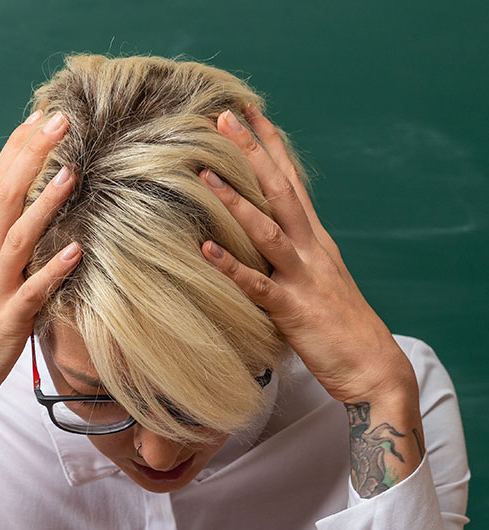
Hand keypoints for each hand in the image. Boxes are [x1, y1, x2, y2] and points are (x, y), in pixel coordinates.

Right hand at [0, 109, 81, 425]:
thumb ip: (4, 255)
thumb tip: (33, 229)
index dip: (17, 150)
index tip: (40, 116)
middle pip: (3, 197)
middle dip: (30, 156)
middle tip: (58, 119)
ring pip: (17, 238)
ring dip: (44, 204)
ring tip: (71, 172)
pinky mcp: (6, 322)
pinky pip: (32, 293)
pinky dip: (52, 271)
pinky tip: (75, 251)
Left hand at [197, 105, 414, 404]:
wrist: (374, 367)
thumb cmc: (342, 327)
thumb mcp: (320, 281)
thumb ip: (295, 257)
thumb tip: (265, 241)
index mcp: (317, 241)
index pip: (293, 182)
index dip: (272, 146)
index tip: (251, 113)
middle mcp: (312, 249)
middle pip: (281, 191)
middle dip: (253, 152)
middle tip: (225, 116)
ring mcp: (304, 277)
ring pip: (266, 230)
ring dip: (235, 201)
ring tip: (204, 174)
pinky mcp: (293, 310)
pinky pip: (257, 284)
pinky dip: (231, 266)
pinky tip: (205, 249)